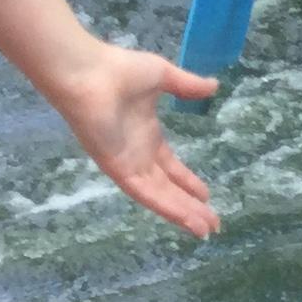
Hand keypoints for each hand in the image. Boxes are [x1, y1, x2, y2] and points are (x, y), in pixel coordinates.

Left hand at [45, 39, 217, 237]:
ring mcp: (127, 164)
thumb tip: (214, 86)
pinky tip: (186, 220)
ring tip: (205, 230)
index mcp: (146, 136)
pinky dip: (166, 208)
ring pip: (160, 196)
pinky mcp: (118, 169)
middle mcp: (137, 155)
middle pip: (168, 188)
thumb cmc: (120, 71)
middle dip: (190, 206)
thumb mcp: (163, 76)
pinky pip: (145, 194)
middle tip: (213, 224)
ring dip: (182, 214)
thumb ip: (188, 86)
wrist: (88, 74)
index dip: (188, 182)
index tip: (207, 196)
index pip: (170, 168)